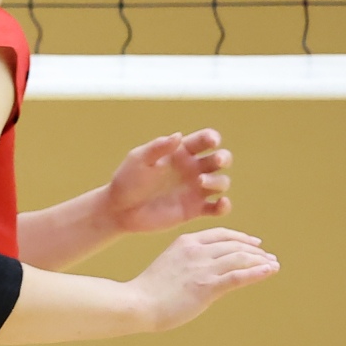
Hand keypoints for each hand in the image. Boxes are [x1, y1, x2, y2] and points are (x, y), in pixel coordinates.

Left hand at [105, 129, 232, 234]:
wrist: (119, 210)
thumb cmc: (127, 181)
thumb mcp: (139, 160)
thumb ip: (158, 148)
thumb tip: (178, 135)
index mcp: (180, 153)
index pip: (203, 140)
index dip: (212, 138)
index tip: (211, 141)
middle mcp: (192, 169)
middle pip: (220, 159)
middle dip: (223, 158)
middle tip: (216, 160)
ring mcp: (195, 190)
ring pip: (222, 182)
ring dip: (218, 181)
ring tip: (201, 182)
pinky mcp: (195, 210)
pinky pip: (218, 208)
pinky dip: (225, 206)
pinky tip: (221, 203)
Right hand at [129, 227, 278, 332]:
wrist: (137, 303)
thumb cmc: (148, 290)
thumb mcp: (169, 265)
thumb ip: (188, 262)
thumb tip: (205, 271)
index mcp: (186, 242)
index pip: (221, 235)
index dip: (241, 238)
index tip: (254, 243)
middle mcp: (197, 251)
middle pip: (234, 245)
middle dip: (255, 251)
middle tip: (269, 257)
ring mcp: (203, 268)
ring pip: (240, 258)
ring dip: (261, 260)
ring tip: (273, 264)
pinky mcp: (208, 286)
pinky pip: (239, 276)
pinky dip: (258, 272)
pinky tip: (271, 271)